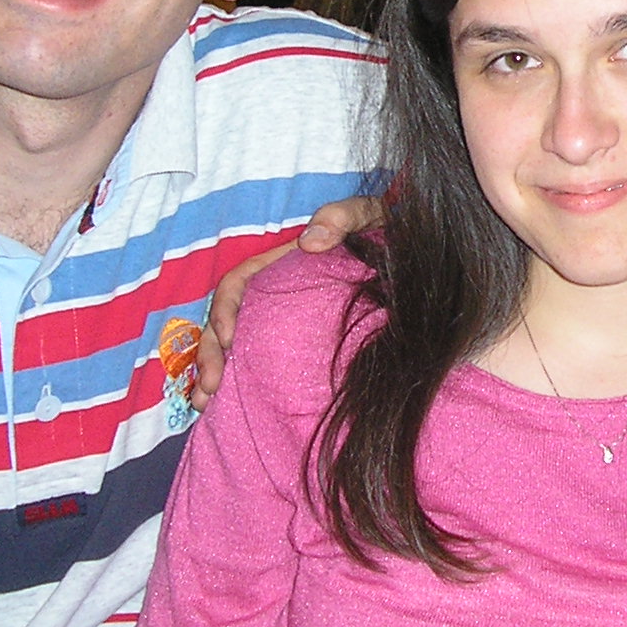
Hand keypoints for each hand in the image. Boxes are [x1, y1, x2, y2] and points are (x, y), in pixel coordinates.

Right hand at [192, 195, 383, 404]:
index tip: (228, 338)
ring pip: (237, 348)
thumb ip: (343, 216)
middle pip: (227, 323)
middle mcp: (276, 295)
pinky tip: (233, 411)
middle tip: (208, 391)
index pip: (239, 284)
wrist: (419, 261)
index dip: (224, 309)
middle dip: (210, 355)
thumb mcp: (370, 216)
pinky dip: (243, 387)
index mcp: (282, 265)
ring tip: (207, 406)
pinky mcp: (303, 348)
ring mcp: (286, 324)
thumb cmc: (390, 234)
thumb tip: (308, 241)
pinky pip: (264, 366)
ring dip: (216, 375)